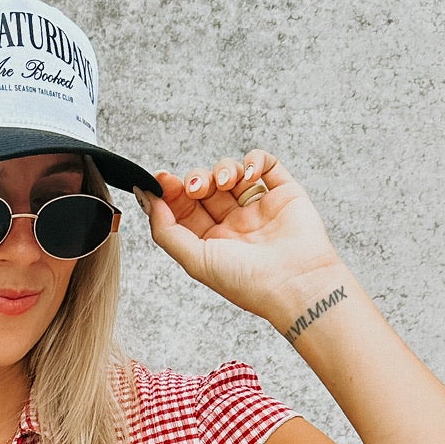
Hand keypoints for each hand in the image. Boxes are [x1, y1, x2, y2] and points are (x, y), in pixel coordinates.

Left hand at [137, 151, 344, 326]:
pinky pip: (266, 164)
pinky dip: (254, 160)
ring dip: (222, 169)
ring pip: (232, 172)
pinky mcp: (284, 193)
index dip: (171, 192)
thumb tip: (148, 200)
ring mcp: (259, 208)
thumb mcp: (195, 261)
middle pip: (205, 188)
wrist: (296, 283)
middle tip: (196, 187)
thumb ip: (166, 231)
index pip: (184, 209)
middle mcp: (234, 225)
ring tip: (225, 182)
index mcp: (212, 243)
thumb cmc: (248, 282)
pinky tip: (249, 173)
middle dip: (195, 180)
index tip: (161, 180)